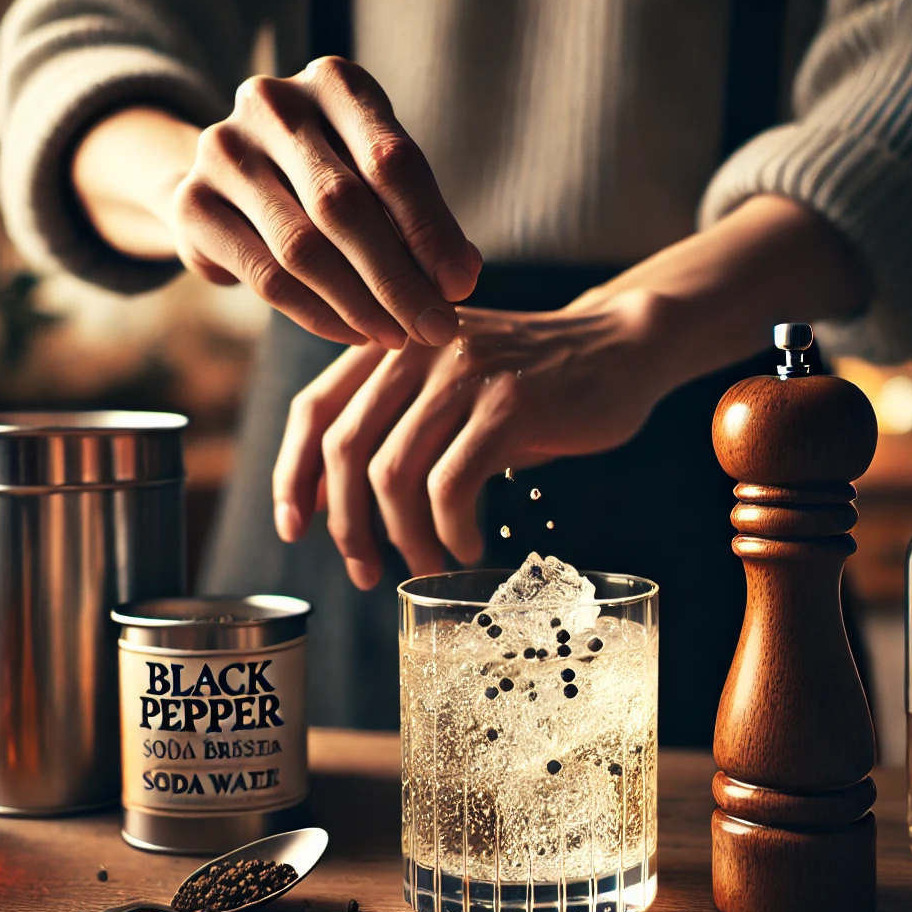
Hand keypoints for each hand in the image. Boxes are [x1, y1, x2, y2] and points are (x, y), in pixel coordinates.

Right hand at [73, 58, 480, 348]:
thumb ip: (419, 218)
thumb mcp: (378, 176)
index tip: (462, 286)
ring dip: (360, 304)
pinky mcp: (192, 203)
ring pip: (302, 248)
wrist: (229, 177)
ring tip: (398, 336)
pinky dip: (317, 314)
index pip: (392, 161)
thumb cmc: (328, 174)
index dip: (431, 230)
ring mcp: (223, 149)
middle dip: (399, 279)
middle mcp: (273, 103)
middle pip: (344, 205)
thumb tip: (461, 277)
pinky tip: (354, 333)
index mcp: (334, 82)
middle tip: (437, 328)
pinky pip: (266, 275)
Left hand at [272, 290, 682, 587]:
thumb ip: (385, 426)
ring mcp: (463, 370)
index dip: (292, 476)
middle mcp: (416, 345)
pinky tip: (467, 544)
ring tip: (427, 565)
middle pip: (346, 448)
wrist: (619, 348)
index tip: (294, 529)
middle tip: (366, 570)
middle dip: (347, 524)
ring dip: (405, 538)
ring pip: (395, 473)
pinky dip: (451, 530)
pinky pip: (453, 483)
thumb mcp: (446, 390)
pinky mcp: (510, 401)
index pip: (313, 410)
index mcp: (388, 341)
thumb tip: (319, 499)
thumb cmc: (526, 382)